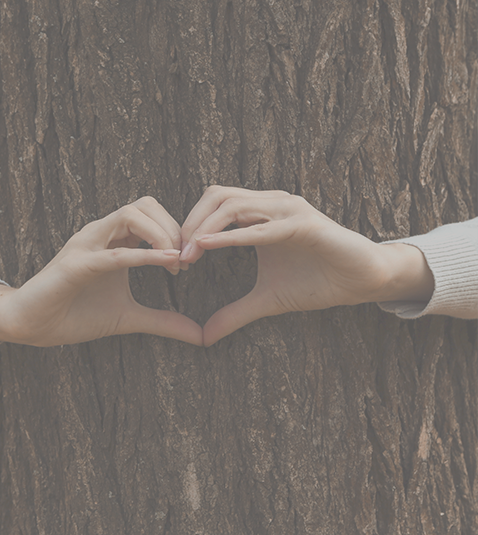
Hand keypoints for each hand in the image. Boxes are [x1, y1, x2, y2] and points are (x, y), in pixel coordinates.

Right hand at [0, 197, 203, 346]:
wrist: (31, 326)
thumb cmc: (73, 315)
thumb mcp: (128, 318)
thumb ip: (162, 321)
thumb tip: (200, 336)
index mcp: (111, 240)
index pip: (150, 213)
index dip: (176, 231)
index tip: (189, 263)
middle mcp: (99, 235)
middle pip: (145, 204)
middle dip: (174, 227)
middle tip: (188, 260)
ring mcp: (86, 245)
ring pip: (130, 214)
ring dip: (161, 234)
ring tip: (177, 262)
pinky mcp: (75, 264)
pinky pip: (115, 253)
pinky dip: (144, 255)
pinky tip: (168, 264)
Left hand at [180, 186, 434, 344]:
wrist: (363, 282)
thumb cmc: (318, 282)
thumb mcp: (266, 300)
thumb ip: (234, 314)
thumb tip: (203, 338)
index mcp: (260, 214)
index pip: (212, 205)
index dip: (188, 226)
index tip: (172, 258)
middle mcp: (271, 204)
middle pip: (216, 196)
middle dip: (189, 223)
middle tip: (173, 256)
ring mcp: (288, 210)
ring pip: (233, 205)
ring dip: (204, 228)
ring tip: (186, 256)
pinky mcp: (305, 223)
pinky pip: (261, 227)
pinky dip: (231, 236)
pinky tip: (208, 247)